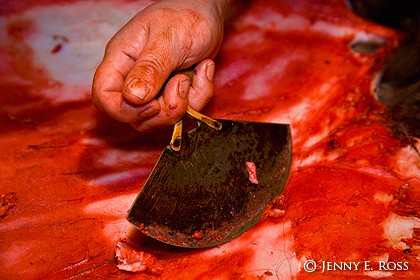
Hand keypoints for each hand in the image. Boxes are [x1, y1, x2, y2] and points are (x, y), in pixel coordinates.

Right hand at [92, 0, 228, 131]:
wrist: (209, 13)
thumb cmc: (185, 15)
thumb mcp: (168, 38)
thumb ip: (150, 68)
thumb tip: (133, 97)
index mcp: (122, 60)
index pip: (103, 96)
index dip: (124, 110)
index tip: (153, 104)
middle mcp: (134, 78)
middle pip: (133, 116)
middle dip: (162, 112)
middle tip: (181, 84)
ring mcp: (154, 89)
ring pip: (158, 119)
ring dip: (184, 105)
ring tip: (193, 75)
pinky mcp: (173, 93)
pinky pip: (183, 112)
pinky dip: (198, 97)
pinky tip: (203, 71)